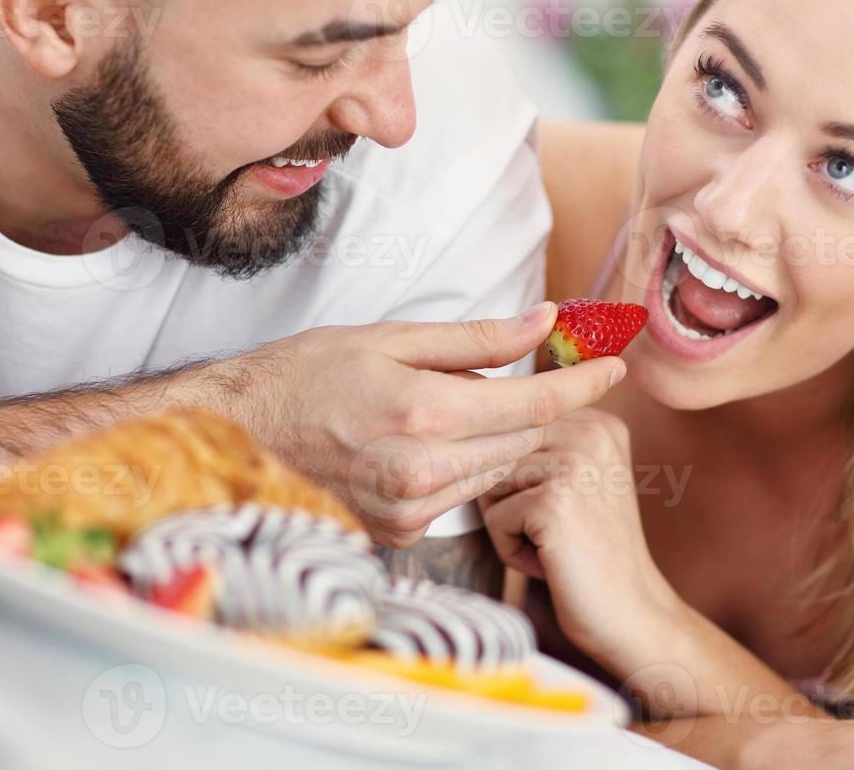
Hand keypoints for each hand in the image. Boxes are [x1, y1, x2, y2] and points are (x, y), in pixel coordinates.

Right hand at [216, 303, 626, 548]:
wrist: (238, 434)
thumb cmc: (305, 375)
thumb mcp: (390, 338)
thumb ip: (476, 339)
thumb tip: (545, 321)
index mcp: (426, 416)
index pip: (535, 404)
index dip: (583, 383)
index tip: (616, 365)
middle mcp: (425, 474)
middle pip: (523, 439)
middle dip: (534, 405)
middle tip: (524, 370)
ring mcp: (412, 511)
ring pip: (495, 468)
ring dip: (495, 435)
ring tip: (448, 403)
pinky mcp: (400, 532)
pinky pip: (459, 493)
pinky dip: (461, 463)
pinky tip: (423, 439)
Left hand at [478, 407, 679, 669]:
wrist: (632, 613)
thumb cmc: (590, 554)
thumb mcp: (574, 482)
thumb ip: (536, 448)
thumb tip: (464, 429)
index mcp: (596, 421)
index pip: (511, 430)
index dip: (518, 481)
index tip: (562, 510)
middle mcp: (590, 431)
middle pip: (497, 453)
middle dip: (508, 500)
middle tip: (557, 531)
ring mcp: (573, 464)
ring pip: (490, 484)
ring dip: (508, 524)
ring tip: (555, 544)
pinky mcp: (553, 502)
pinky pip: (494, 520)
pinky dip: (511, 550)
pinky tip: (552, 562)